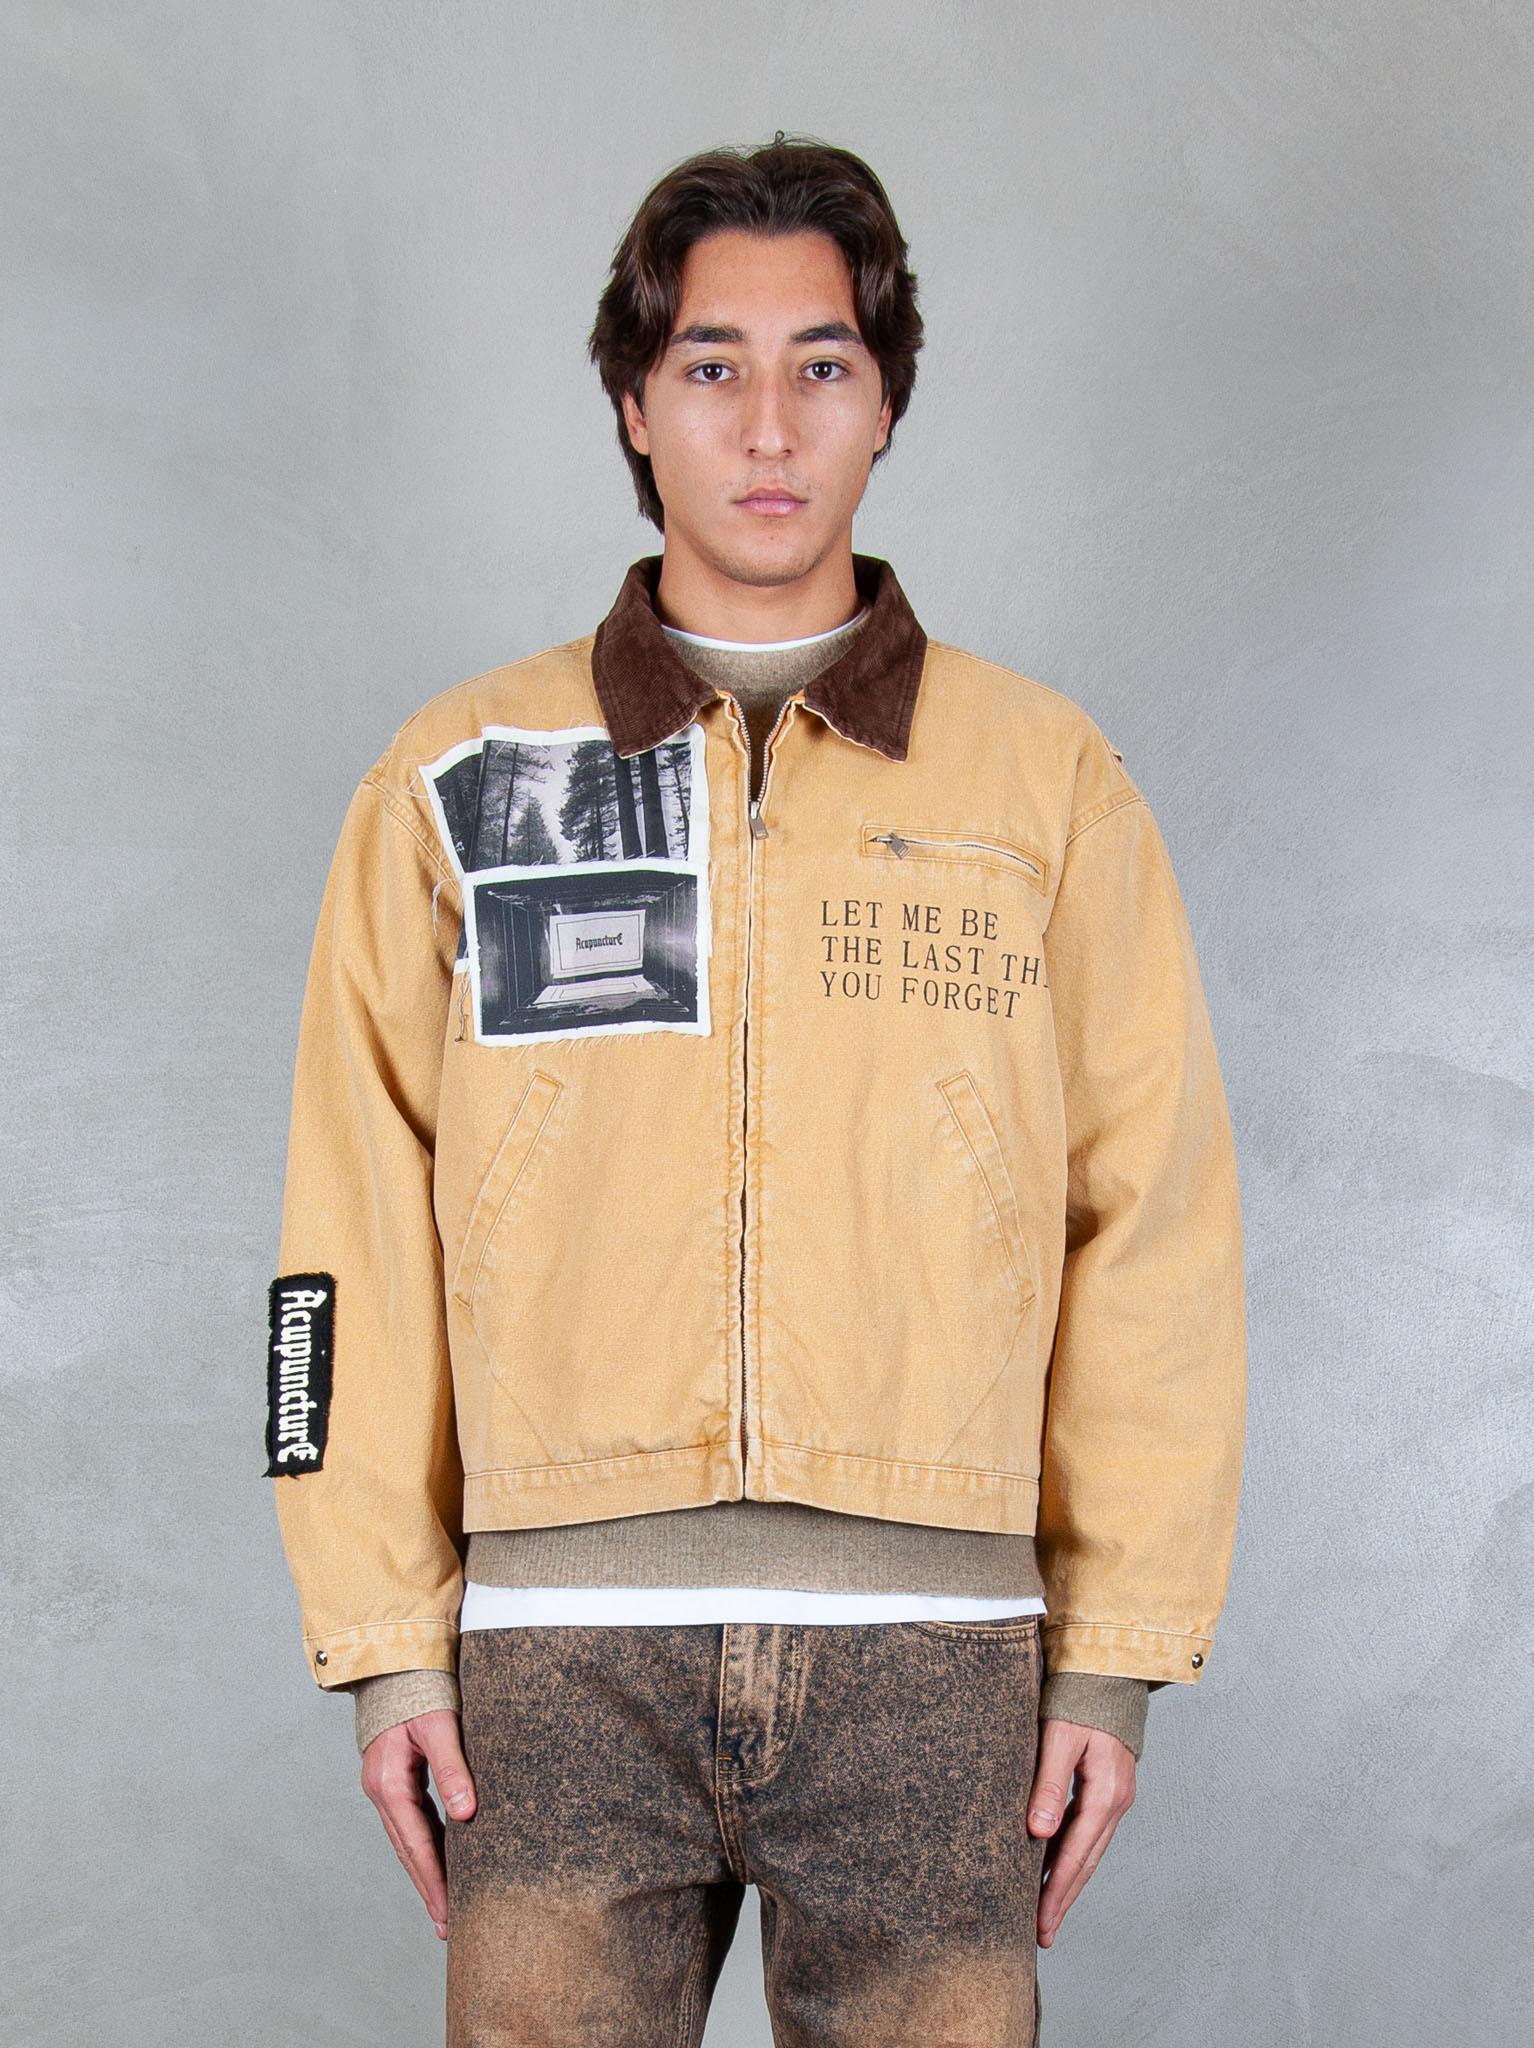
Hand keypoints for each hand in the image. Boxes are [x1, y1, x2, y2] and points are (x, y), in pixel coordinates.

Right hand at [360, 1708, 477, 1940]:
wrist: (393, 1660)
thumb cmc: (418, 1688)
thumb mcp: (440, 1726)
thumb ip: (453, 1768)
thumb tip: (467, 1814)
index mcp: (389, 1782)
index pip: (415, 1844)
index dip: (433, 1881)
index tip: (448, 1914)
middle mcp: (381, 1789)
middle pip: (406, 1850)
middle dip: (427, 1888)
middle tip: (447, 1928)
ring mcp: (384, 1785)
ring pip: (406, 1839)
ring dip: (425, 1871)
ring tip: (445, 1906)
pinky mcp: (394, 1777)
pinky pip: (410, 1820)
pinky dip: (424, 1844)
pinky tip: (440, 1859)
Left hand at [1027, 1718, 1135, 1946]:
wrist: (1108, 1669)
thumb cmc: (1080, 1696)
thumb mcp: (1059, 1737)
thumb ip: (1049, 1784)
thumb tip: (1037, 1834)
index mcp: (1107, 1793)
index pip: (1076, 1854)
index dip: (1056, 1891)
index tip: (1039, 1924)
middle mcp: (1117, 1801)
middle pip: (1087, 1861)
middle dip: (1064, 1898)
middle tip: (1042, 1935)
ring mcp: (1116, 1796)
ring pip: (1090, 1849)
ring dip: (1069, 1881)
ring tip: (1046, 1912)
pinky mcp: (1109, 1787)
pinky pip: (1090, 1831)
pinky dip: (1073, 1854)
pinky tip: (1055, 1866)